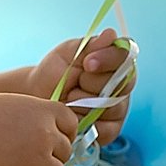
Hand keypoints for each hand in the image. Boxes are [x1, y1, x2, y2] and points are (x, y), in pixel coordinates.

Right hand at [0, 93, 78, 165]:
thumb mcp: (10, 105)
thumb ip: (33, 116)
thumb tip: (49, 133)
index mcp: (42, 110)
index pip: (72, 124)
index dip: (63, 136)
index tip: (50, 144)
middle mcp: (45, 134)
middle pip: (66, 154)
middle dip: (49, 160)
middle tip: (27, 163)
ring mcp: (36, 160)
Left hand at [29, 28, 137, 145]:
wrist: (39, 95)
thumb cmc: (55, 71)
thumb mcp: (69, 52)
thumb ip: (91, 46)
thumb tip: (111, 35)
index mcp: (116, 61)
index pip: (126, 56)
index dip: (108, 59)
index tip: (86, 62)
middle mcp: (123, 84)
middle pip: (120, 83)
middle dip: (90, 82)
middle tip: (74, 81)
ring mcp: (119, 108)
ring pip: (110, 106)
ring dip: (83, 102)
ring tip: (69, 98)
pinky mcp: (111, 130)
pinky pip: (104, 128)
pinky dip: (84, 121)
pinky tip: (73, 114)